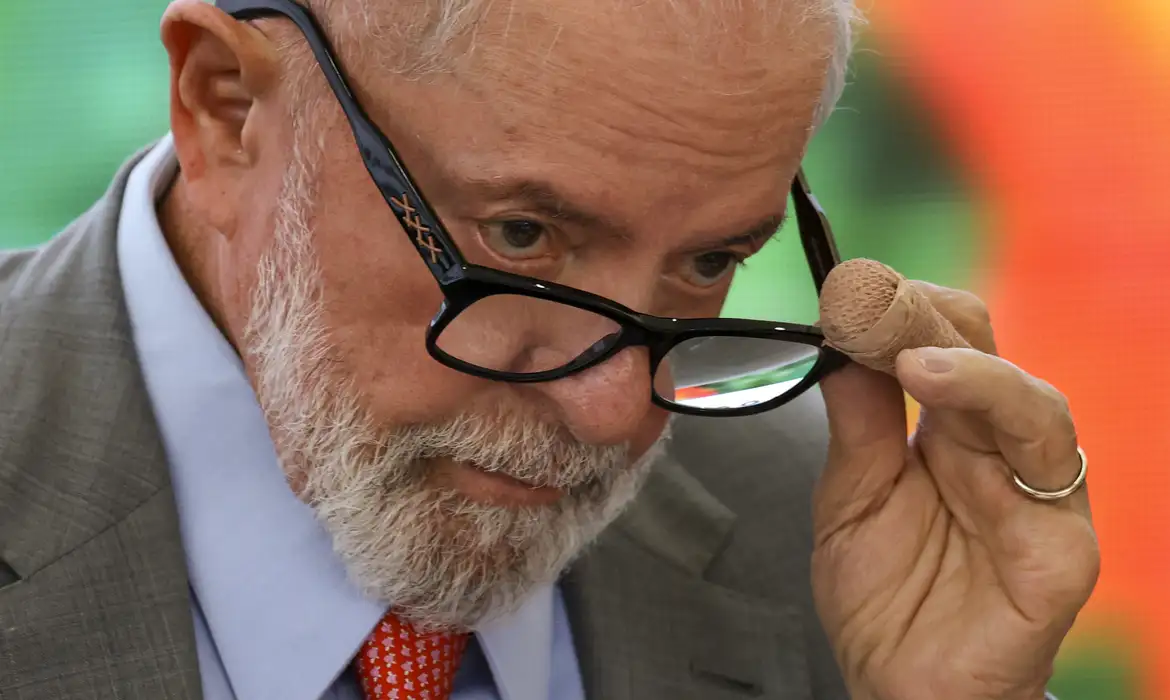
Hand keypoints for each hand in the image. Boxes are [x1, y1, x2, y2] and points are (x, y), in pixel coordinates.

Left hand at [811, 282, 1098, 699]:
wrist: (900, 687)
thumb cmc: (884, 600)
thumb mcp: (848, 498)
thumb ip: (858, 422)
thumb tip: (841, 340)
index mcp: (948, 433)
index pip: (942, 340)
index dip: (900, 309)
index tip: (845, 290)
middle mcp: (998, 451)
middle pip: (988, 350)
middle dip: (928, 318)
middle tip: (870, 303)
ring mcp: (1035, 494)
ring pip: (1031, 400)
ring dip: (969, 365)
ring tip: (909, 355)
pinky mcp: (1059, 547)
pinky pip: (1049, 475)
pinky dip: (1000, 421)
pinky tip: (944, 409)